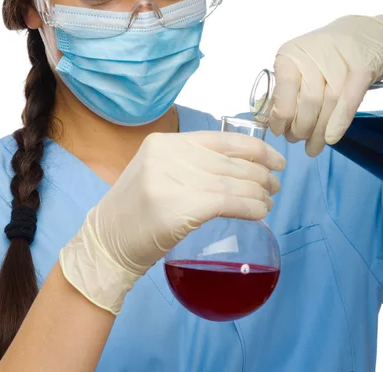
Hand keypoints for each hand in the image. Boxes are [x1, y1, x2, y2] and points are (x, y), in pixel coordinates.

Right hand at [60, 130, 284, 313]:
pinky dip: (249, 207)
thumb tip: (243, 168)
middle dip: (260, 173)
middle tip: (276, 185)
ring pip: (231, 181)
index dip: (255, 148)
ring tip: (270, 200)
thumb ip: (193, 164)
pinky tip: (260, 213)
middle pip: (229, 161)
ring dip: (258, 192)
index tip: (275, 159)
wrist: (106, 242)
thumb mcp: (160, 173)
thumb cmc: (137, 211)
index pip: (221, 139)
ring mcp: (172, 180)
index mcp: (164, 142)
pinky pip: (227, 202)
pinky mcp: (179, 207)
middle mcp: (168, 155)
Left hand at [269, 14, 382, 155]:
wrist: (361, 35)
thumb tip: (274, 121)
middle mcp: (313, 54)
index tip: (279, 131)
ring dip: (319, 132)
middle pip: (307, 101)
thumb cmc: (323, 55)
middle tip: (296, 140)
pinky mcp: (361, 67)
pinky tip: (330, 139)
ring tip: (312, 147)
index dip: (280, 116)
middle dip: (300, 128)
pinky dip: (339, 122)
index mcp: (290, 53)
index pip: (284, 90)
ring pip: (328, 104)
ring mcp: (339, 60)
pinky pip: (349, 100)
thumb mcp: (297, 64)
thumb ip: (286, 89)